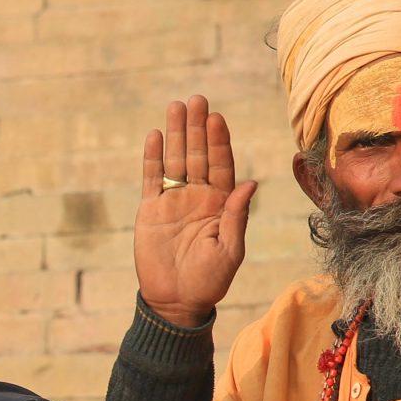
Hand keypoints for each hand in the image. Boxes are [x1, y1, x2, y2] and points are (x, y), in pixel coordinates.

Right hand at [133, 95, 257, 329]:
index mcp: (221, 204)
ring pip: (175, 160)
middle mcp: (198, 196)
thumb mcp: (230, 250)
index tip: (216, 118)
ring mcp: (173, 201)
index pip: (221, 165)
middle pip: (197, 154)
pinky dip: (152, 157)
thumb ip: (236, 215)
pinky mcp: (151, 210)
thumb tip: (250, 183)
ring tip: (176, 106)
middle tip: (197, 99)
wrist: (175, 301)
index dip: (219, 141)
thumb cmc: (209, 280)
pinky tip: (154, 135)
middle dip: (197, 127)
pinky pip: (151, 178)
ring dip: (176, 134)